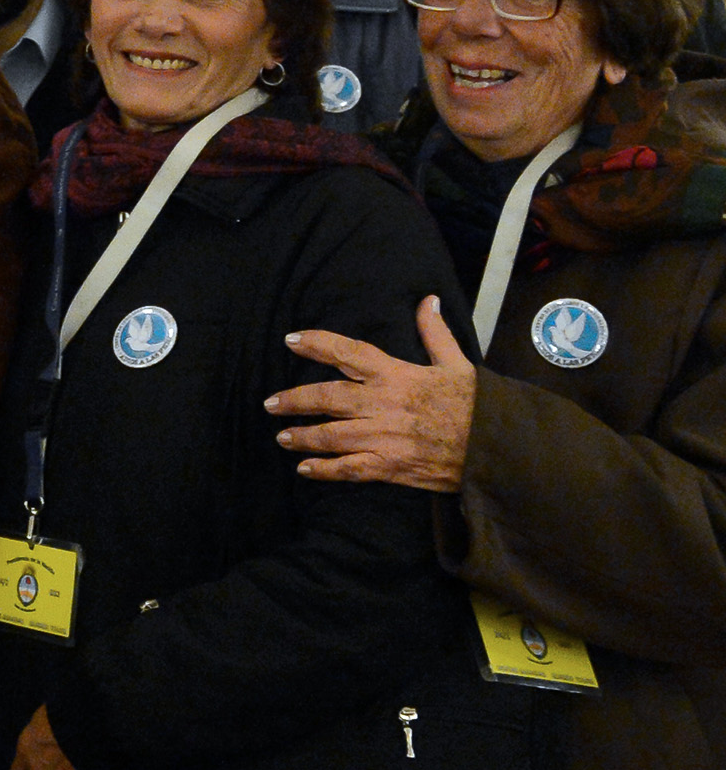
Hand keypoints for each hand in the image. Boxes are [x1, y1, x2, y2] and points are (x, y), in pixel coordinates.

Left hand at [267, 298, 475, 490]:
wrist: (499, 449)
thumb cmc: (477, 405)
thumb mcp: (457, 364)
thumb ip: (435, 332)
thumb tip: (428, 300)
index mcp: (396, 375)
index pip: (347, 352)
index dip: (316, 344)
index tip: (291, 340)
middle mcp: (383, 404)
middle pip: (326, 398)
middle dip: (294, 400)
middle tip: (271, 403)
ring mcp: (384, 437)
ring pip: (330, 435)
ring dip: (302, 435)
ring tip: (282, 435)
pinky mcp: (390, 466)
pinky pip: (348, 468)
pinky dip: (323, 469)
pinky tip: (305, 468)